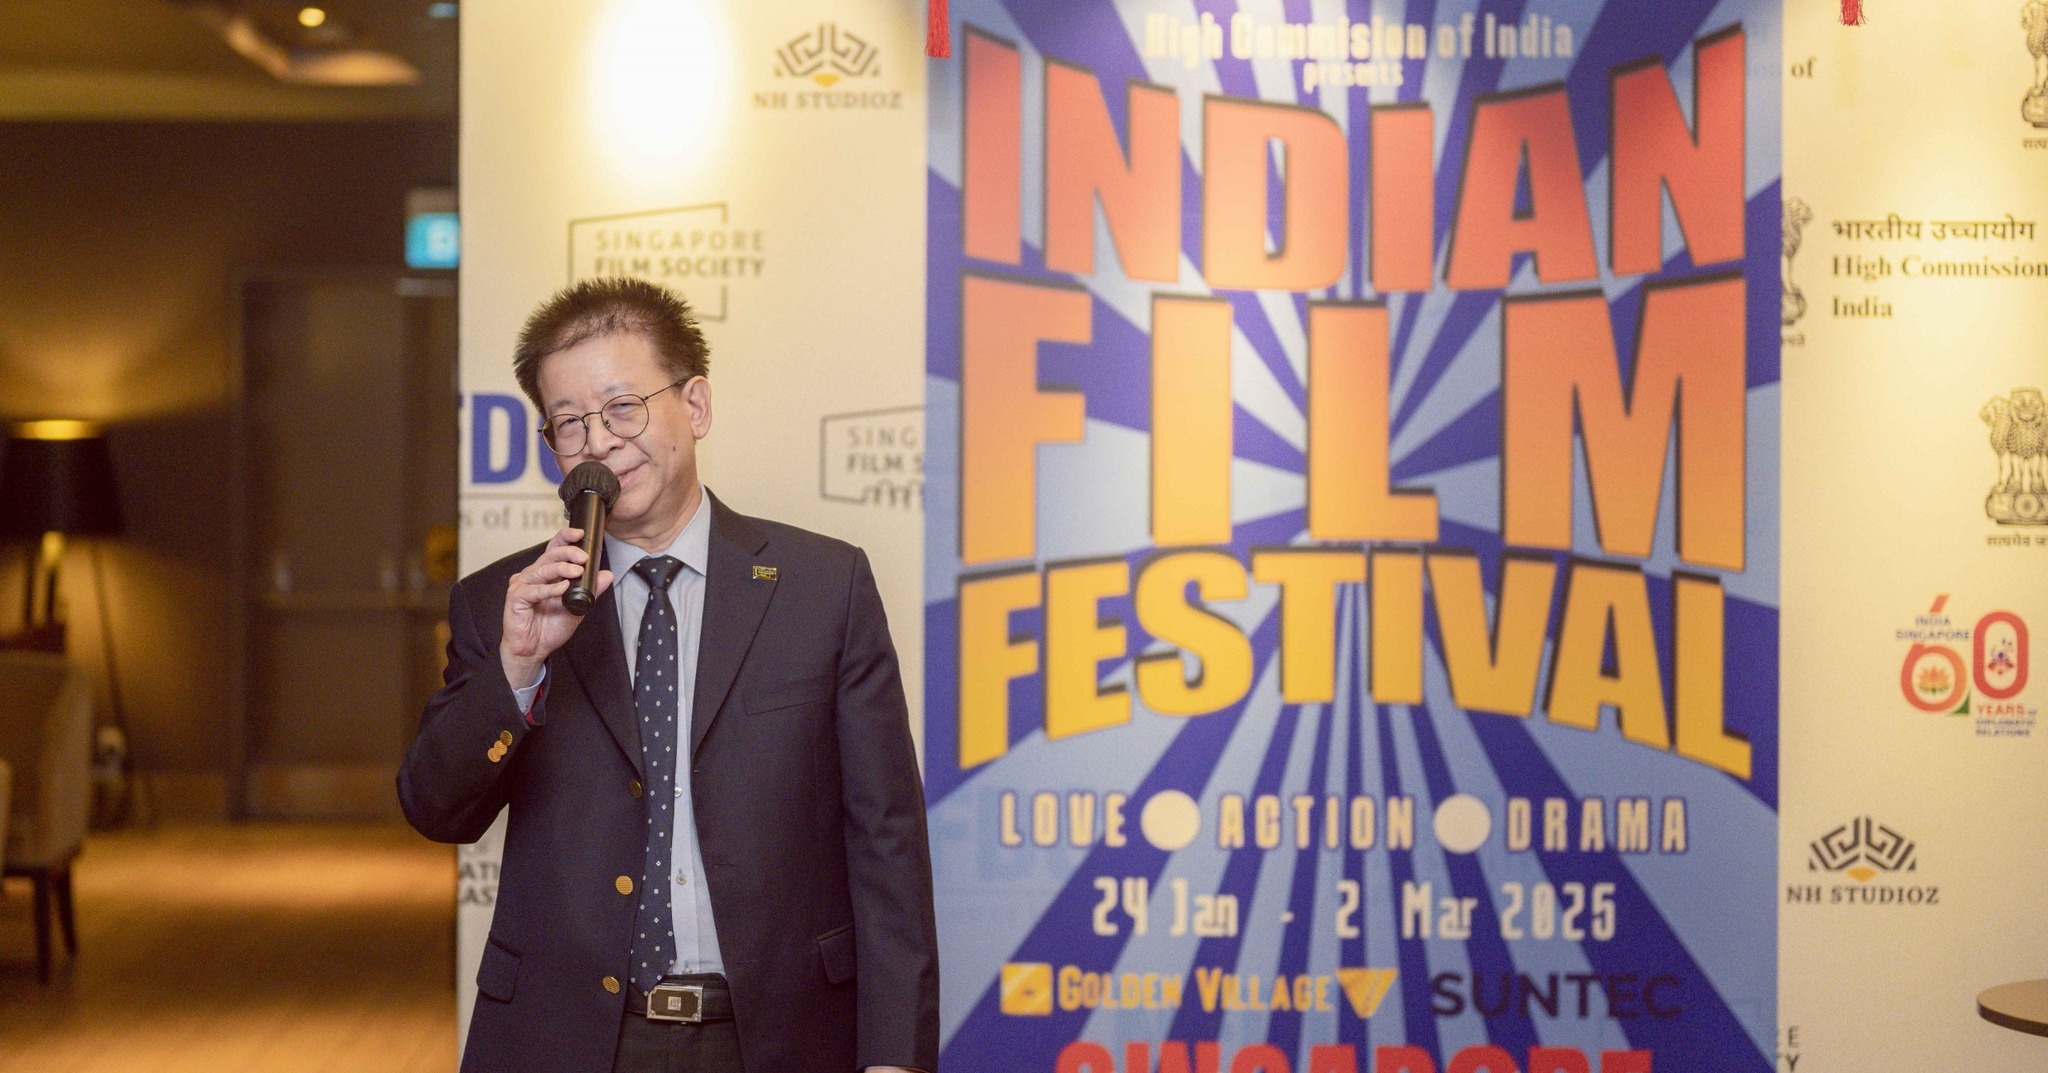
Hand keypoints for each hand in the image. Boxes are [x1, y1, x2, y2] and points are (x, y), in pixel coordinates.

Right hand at [500, 526, 613, 689]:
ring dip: (561, 568)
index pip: (554, 548)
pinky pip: (534, 590)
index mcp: (546, 573)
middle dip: (568, 552)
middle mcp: (532, 575)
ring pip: (542, 569)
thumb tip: (607, 575)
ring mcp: (522, 585)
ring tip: (577, 571)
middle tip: (584, 557)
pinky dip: (550, 588)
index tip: (581, 533)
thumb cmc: (550, 627)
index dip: (566, 537)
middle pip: (550, 555)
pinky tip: (562, 588)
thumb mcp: (577, 607)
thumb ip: (590, 591)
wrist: (534, 650)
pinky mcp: (515, 598)